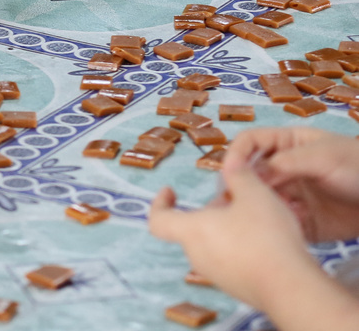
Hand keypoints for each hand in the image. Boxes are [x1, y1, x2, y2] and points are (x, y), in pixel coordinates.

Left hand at [147, 156, 318, 313]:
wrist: (292, 288)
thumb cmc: (266, 236)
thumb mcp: (254, 194)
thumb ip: (239, 175)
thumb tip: (232, 163)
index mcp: (192, 231)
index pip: (158, 220)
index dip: (160, 203)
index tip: (170, 190)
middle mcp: (198, 256)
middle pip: (195, 229)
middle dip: (213, 211)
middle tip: (237, 199)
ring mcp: (218, 276)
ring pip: (215, 245)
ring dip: (230, 228)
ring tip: (259, 217)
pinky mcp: (238, 289)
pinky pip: (232, 262)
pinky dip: (243, 248)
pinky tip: (270, 241)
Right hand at [226, 126, 358, 241]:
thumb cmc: (358, 168)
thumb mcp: (323, 156)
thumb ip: (284, 162)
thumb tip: (244, 173)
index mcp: (288, 144)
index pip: (250, 143)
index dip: (236, 154)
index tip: (230, 174)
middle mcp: (285, 169)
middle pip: (250, 175)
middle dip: (240, 187)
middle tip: (233, 203)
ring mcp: (293, 196)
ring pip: (261, 201)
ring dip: (256, 209)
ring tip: (255, 220)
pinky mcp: (304, 222)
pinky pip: (280, 224)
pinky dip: (276, 228)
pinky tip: (280, 231)